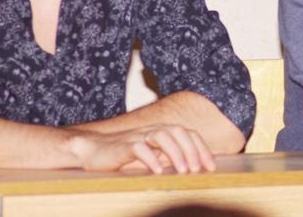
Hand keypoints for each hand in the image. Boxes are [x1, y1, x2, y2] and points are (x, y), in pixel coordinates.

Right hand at [69, 124, 214, 173]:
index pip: (187, 134)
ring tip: (183, 170)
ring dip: (176, 153)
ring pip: (162, 136)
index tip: (211, 167)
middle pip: (178, 131)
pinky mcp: (123, 146)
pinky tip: (158, 171)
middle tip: (198, 170)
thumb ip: (167, 158)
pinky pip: (139, 148)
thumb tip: (191, 170)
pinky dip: (150, 159)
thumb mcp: (150, 155)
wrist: (92, 150)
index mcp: (161, 132)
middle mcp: (152, 130)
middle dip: (192, 149)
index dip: (202, 148)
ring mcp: (138, 136)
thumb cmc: (123, 155)